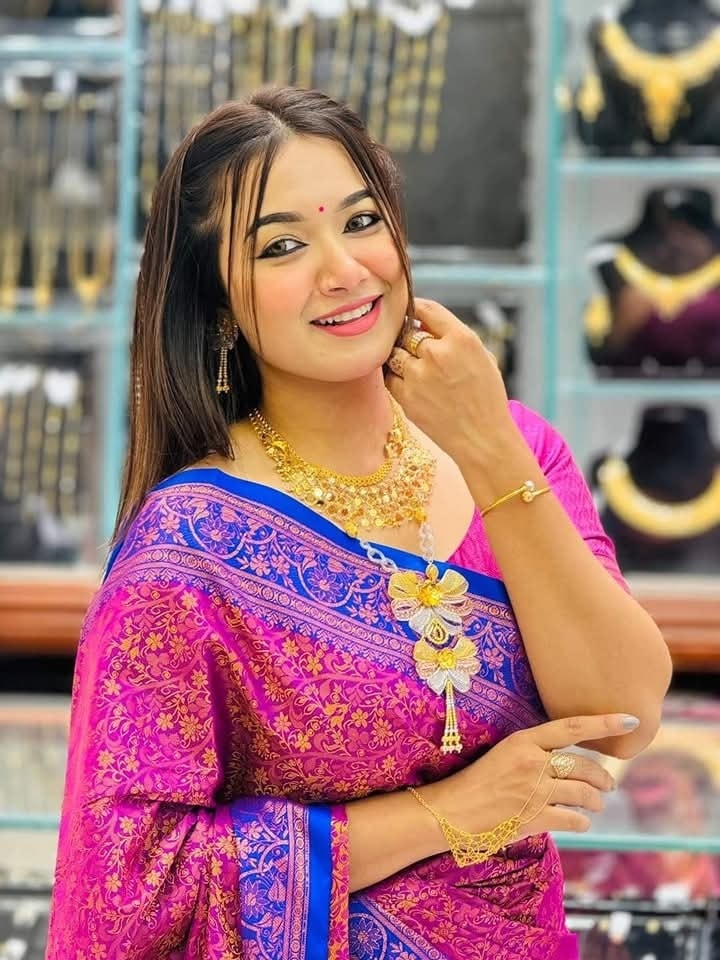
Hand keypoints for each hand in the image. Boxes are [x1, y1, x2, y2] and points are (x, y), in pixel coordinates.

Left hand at [385, 299, 513, 460]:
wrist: (482, 439)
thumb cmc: (486, 398)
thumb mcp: (483, 357)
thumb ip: (455, 337)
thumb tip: (424, 323)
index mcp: (462, 339)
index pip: (426, 309)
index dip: (415, 310)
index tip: (411, 314)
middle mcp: (438, 353)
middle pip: (407, 333)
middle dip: (410, 340)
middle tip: (417, 351)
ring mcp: (418, 376)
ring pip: (395, 354)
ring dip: (402, 359)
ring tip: (418, 372)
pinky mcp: (405, 397)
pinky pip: (390, 377)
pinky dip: (397, 378)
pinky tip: (412, 386)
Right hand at [422, 714, 635, 841]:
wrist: (452, 812)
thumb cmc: (476, 781)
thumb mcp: (503, 754)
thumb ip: (533, 753)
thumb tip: (567, 760)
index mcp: (523, 741)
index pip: (572, 727)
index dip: (604, 723)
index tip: (630, 720)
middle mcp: (532, 762)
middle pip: (584, 766)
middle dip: (603, 777)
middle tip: (609, 784)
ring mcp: (534, 791)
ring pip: (583, 794)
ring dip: (595, 801)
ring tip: (596, 804)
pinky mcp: (535, 818)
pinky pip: (573, 819)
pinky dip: (582, 822)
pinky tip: (580, 822)